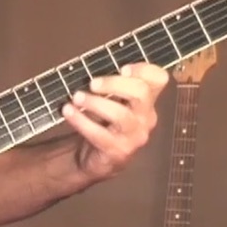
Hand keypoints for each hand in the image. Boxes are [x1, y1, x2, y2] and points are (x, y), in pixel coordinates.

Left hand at [61, 62, 169, 180]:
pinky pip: (100, 134)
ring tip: (76, 97)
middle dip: (114, 84)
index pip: (159, 79)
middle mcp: (146, 117)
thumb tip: (92, 68)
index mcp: (147, 101)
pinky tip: (68, 111)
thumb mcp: (112, 102)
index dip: (144, 69)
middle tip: (92, 83)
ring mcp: (135, 136)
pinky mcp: (119, 151)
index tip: (123, 68)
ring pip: (121, 114)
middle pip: (141, 92)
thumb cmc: (105, 124)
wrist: (98, 158)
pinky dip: (81, 121)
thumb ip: (112, 85)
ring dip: (95, 103)